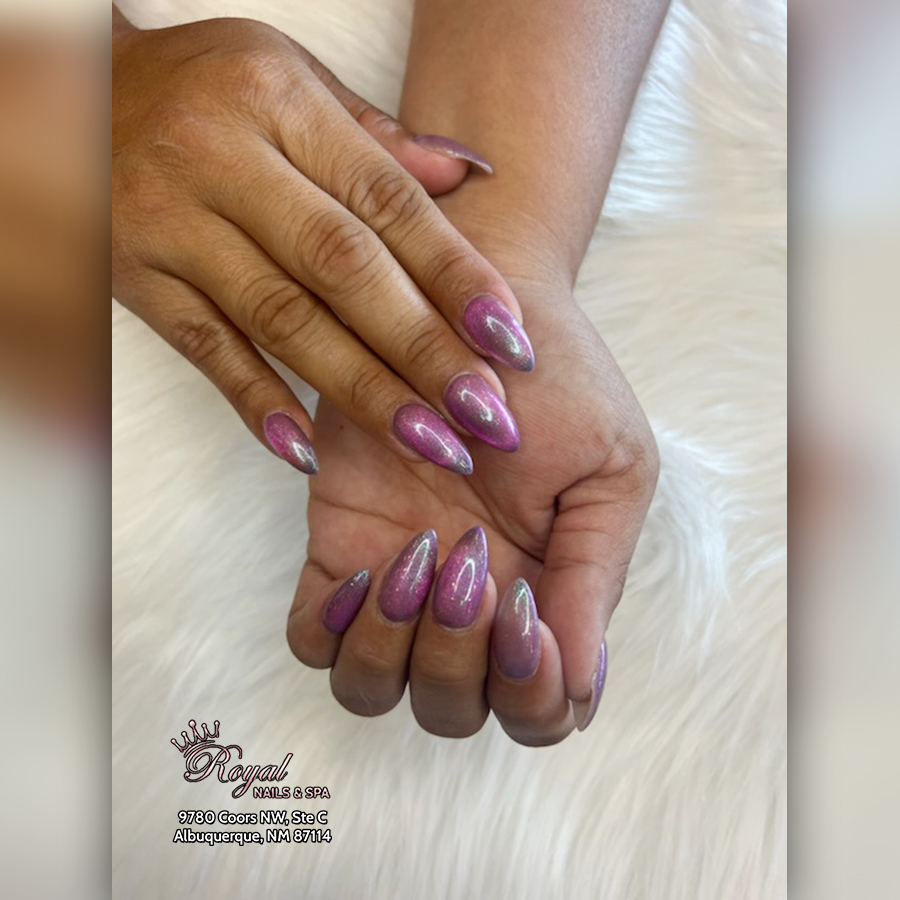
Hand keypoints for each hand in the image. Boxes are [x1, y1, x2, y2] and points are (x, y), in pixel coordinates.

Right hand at [112, 14, 530, 475]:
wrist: (70, 93)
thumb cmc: (202, 86)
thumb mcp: (288, 79)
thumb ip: (378, 137)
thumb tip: (469, 176)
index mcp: (277, 100)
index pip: (386, 201)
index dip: (454, 273)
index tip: (509, 340)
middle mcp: (223, 160)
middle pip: (343, 269)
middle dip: (423, 348)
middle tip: (485, 414)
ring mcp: (172, 226)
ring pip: (282, 320)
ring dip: (362, 390)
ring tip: (429, 443)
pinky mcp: (136, 280)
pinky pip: (205, 351)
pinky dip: (259, 403)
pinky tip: (309, 451)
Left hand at [287, 244, 658, 744]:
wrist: (477, 299)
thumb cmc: (557, 378)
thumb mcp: (608, 465)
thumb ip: (594, 573)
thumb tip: (583, 683)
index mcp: (545, 598)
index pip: (537, 711)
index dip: (532, 692)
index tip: (525, 609)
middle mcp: (468, 607)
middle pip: (451, 710)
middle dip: (458, 661)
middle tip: (467, 565)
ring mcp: (397, 583)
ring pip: (371, 689)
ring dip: (393, 651)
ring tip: (415, 559)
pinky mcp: (336, 546)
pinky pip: (309, 636)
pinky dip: (330, 628)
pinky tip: (364, 568)